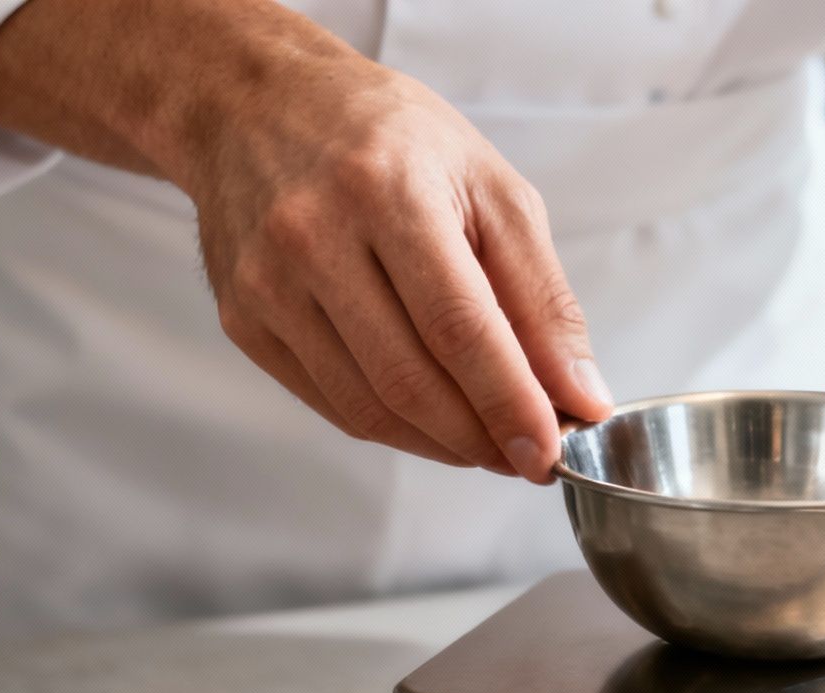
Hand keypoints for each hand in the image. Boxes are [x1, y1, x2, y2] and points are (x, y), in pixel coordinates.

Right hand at [184, 57, 610, 477]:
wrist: (255, 103)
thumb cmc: (387, 137)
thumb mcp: (489, 187)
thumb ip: (542, 295)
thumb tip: (580, 394)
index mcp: (387, 189)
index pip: (459, 326)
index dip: (510, 403)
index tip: (551, 451)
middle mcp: (314, 236)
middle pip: (410, 379)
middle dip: (483, 438)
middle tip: (529, 457)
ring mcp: (267, 284)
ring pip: (368, 407)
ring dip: (442, 445)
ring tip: (491, 444)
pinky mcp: (244, 320)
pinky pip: (332, 404)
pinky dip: (395, 428)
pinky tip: (434, 421)